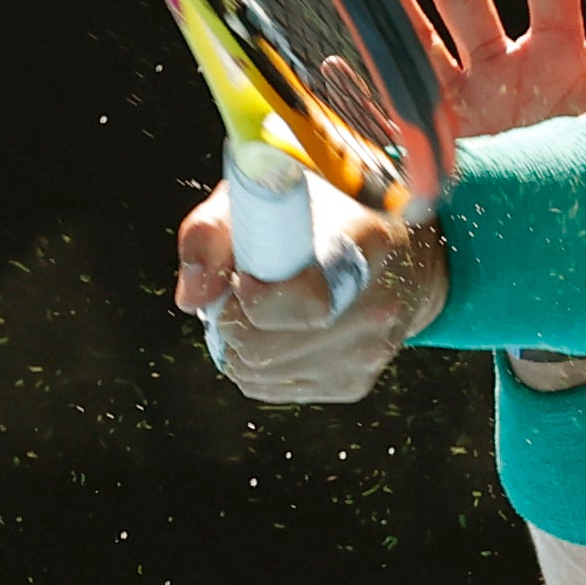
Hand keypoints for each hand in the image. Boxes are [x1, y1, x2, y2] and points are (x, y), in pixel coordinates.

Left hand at [172, 183, 448, 403]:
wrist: (392, 252)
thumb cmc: (320, 214)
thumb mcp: (266, 196)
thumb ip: (214, 232)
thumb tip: (193, 298)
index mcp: (367, 244)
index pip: (308, 301)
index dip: (257, 299)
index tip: (242, 279)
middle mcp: (379, 305)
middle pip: (269, 346)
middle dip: (230, 323)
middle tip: (230, 296)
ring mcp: (371, 351)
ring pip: (264, 372)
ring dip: (236, 346)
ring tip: (247, 311)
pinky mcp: (356, 382)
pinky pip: (275, 388)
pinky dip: (255, 365)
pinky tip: (268, 331)